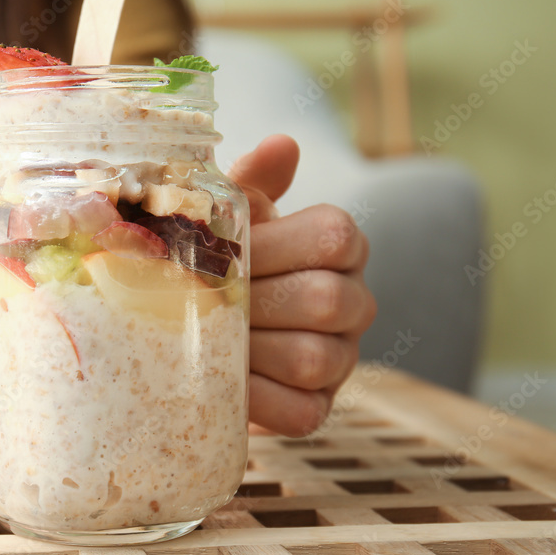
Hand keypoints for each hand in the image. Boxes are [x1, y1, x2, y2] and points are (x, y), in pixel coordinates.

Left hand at [229, 135, 376, 436]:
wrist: (201, 329)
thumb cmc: (223, 261)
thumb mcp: (233, 218)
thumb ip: (253, 184)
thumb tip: (282, 144)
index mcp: (338, 245)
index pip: (335, 236)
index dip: (276, 245)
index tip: (230, 251)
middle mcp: (354, 301)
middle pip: (326, 300)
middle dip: (256, 301)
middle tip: (206, 299)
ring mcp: (341, 360)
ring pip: (315, 358)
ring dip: (251, 350)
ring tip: (207, 338)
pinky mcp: (317, 409)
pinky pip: (300, 411)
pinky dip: (255, 399)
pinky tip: (221, 382)